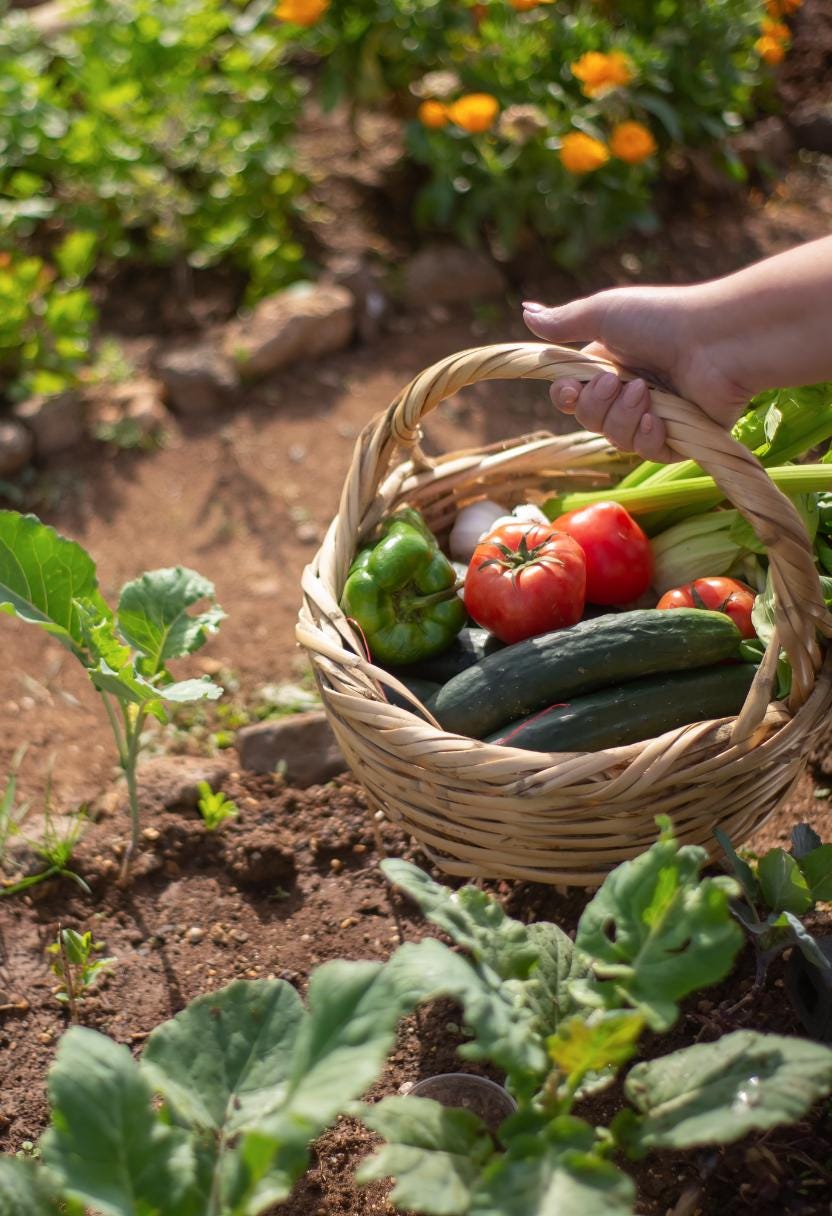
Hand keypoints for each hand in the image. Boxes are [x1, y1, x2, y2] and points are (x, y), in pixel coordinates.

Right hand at [522, 285, 751, 461]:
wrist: (716, 340)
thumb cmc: (662, 319)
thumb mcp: (604, 313)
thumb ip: (563, 322)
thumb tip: (525, 311)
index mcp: (610, 365)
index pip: (572, 396)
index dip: (565, 398)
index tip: (569, 390)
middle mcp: (630, 392)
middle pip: (589, 420)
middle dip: (596, 406)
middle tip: (617, 382)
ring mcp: (655, 416)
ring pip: (615, 439)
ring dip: (623, 418)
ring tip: (646, 393)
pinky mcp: (680, 438)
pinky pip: (647, 453)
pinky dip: (647, 438)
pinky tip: (657, 421)